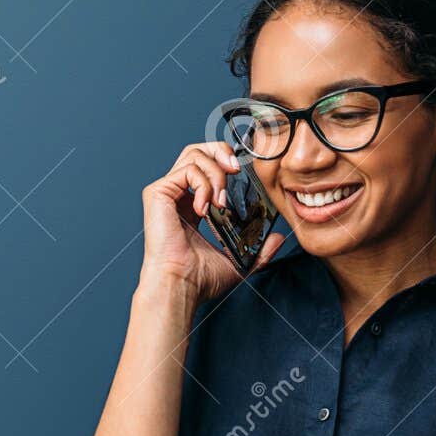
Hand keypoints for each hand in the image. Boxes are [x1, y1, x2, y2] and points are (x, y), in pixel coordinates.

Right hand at [139, 143, 283, 300]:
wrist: (182, 285)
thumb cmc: (200, 279)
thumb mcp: (238, 260)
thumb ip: (259, 249)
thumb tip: (278, 239)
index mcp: (192, 205)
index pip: (207, 166)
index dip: (225, 161)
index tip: (241, 173)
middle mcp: (177, 195)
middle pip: (198, 150)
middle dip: (221, 152)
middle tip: (236, 170)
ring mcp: (166, 193)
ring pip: (194, 155)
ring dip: (216, 173)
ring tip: (221, 200)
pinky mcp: (158, 193)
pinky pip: (186, 170)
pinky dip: (203, 184)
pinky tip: (205, 208)